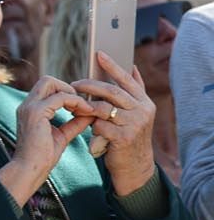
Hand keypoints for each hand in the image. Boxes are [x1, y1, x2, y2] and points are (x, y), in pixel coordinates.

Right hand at [0, 74, 94, 204]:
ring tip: (85, 108)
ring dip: (72, 93)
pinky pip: (60, 98)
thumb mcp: (62, 135)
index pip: (47, 87)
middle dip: (67, 88)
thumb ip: (74, 123)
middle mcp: (27, 104)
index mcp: (30, 109)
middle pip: (48, 80)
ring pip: (52, 83)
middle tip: (82, 103)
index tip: (80, 106)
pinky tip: (85, 112)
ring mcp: (30, 107)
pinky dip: (75, 102)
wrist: (31, 169)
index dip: (65, 92)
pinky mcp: (36, 113)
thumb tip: (89, 115)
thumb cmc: (43, 157)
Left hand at [75, 52, 158, 195]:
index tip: (99, 53)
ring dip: (85, 107)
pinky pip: (99, 125)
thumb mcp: (136, 113)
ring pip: (102, 108)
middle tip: (74, 84)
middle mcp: (143, 111)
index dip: (112, 66)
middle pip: (111, 91)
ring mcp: (135, 124)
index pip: (127, 80)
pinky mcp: (124, 138)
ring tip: (75, 107)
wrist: (135, 166)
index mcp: (145, 102)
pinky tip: (89, 129)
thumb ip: (134, 92)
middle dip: (90, 85)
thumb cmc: (129, 135)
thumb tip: (132, 66)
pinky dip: (91, 126)